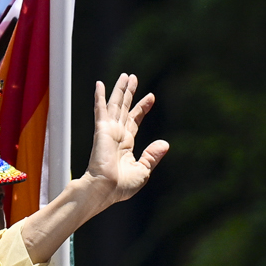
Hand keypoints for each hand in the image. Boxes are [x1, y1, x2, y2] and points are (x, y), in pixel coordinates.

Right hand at [86, 74, 169, 203]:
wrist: (104, 190)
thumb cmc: (120, 186)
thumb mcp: (143, 171)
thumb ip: (152, 155)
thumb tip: (165, 143)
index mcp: (125, 145)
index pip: (134, 121)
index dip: (141, 108)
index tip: (150, 96)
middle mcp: (116, 135)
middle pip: (124, 109)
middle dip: (129, 93)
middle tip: (133, 78)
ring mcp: (108, 131)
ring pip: (115, 105)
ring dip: (119, 90)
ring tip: (125, 76)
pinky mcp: (101, 130)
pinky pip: (101, 110)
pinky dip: (100, 97)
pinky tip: (100, 84)